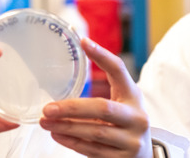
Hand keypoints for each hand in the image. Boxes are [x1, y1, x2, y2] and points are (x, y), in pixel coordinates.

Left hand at [40, 38, 151, 157]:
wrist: (144, 155)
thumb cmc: (125, 122)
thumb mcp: (122, 102)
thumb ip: (102, 89)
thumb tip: (73, 61)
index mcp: (134, 96)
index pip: (119, 71)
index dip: (102, 55)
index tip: (83, 42)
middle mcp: (137, 118)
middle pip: (102, 108)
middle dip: (72, 108)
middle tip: (48, 108)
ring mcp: (131, 141)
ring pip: (94, 132)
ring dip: (65, 127)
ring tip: (45, 122)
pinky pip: (92, 150)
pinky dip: (71, 142)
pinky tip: (57, 135)